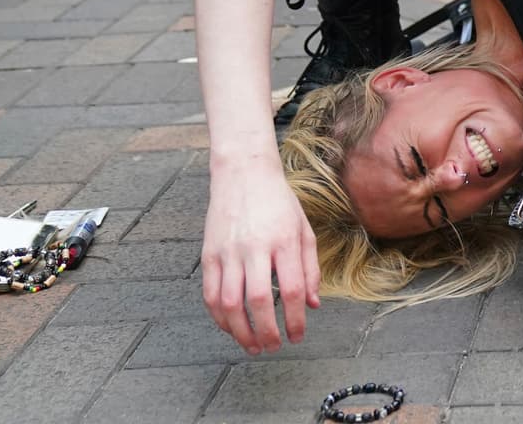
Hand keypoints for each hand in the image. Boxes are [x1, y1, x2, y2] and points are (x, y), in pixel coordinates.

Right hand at [201, 154, 320, 354]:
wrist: (244, 174)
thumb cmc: (279, 203)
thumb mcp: (304, 229)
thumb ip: (311, 268)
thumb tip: (313, 305)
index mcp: (284, 241)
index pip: (290, 289)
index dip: (294, 319)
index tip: (298, 336)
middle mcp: (255, 247)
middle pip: (258, 300)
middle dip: (266, 331)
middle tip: (273, 347)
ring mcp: (228, 251)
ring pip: (228, 302)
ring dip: (240, 331)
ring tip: (252, 345)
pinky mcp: (208, 254)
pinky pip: (210, 294)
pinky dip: (219, 317)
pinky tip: (231, 327)